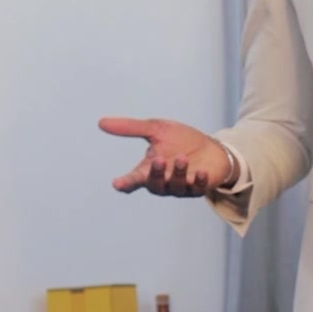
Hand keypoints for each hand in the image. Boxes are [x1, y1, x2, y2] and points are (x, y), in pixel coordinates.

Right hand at [98, 116, 234, 195]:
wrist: (211, 147)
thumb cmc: (181, 140)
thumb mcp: (156, 129)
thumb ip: (131, 128)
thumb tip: (101, 122)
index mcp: (149, 170)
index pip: (133, 179)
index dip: (126, 183)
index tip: (117, 183)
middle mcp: (162, 182)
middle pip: (153, 184)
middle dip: (155, 173)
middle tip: (158, 159)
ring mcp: (180, 187)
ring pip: (174, 186)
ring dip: (177, 172)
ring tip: (182, 158)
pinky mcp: (198, 189)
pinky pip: (196, 189)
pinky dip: (197, 181)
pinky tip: (200, 171)